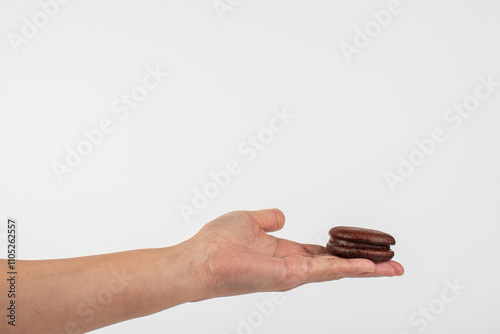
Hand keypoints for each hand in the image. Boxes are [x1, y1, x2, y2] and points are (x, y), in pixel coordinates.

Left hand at [187, 209, 403, 298]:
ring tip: (394, 268)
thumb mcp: (249, 221)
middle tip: (395, 265)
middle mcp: (294, 267)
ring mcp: (294, 274)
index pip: (323, 255)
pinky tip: (372, 268)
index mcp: (286, 254)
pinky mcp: (290, 276)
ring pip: (338, 271)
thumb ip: (269, 219)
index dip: (345, 253)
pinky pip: (326, 271)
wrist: (201, 259)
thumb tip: (281, 216)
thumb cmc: (218, 242)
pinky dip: (351, 270)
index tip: (366, 250)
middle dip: (367, 266)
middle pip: (338, 266)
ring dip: (367, 269)